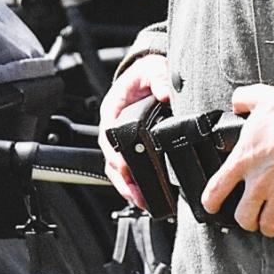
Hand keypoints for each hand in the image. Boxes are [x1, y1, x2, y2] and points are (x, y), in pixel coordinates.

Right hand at [97, 54, 173, 207]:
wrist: (151, 72)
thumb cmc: (147, 73)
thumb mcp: (153, 70)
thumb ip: (159, 79)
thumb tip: (165, 93)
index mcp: (113, 110)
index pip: (108, 137)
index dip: (115, 155)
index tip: (125, 168)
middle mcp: (114, 127)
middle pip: (111, 160)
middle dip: (122, 181)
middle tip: (137, 197)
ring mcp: (122, 139)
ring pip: (118, 169)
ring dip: (128, 187)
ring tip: (142, 202)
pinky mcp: (133, 146)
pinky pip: (130, 167)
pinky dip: (136, 183)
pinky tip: (147, 195)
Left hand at [203, 84, 273, 236]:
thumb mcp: (260, 98)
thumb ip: (244, 100)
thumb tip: (237, 102)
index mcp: (243, 160)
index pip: (216, 189)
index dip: (211, 202)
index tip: (212, 206)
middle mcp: (258, 182)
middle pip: (244, 218)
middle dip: (246, 220)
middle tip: (250, 216)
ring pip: (269, 225)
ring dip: (269, 225)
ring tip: (271, 221)